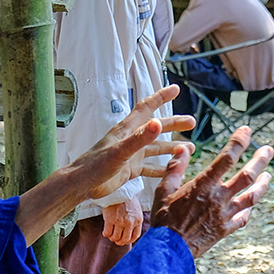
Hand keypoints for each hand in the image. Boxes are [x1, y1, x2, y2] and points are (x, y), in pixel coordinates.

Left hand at [14, 85, 193, 246]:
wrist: (81, 184)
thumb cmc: (96, 165)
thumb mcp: (120, 151)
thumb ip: (140, 138)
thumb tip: (158, 123)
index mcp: (128, 129)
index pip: (146, 107)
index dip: (161, 97)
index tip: (175, 88)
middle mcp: (131, 139)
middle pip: (156, 126)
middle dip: (174, 123)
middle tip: (192, 122)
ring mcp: (131, 154)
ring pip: (156, 147)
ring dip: (172, 147)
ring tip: (189, 149)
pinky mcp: (130, 169)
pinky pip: (150, 167)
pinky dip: (162, 168)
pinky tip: (173, 170)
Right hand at [102, 197, 142, 245]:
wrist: (119, 189)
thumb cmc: (127, 199)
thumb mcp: (136, 210)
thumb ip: (135, 221)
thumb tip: (130, 233)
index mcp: (138, 220)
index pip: (135, 236)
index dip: (129, 241)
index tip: (125, 240)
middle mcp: (130, 222)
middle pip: (125, 239)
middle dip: (120, 241)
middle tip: (116, 240)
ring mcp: (120, 222)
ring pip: (115, 237)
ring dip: (112, 238)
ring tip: (111, 235)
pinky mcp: (110, 220)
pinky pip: (107, 233)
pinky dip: (106, 234)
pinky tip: (105, 231)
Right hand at [151, 126, 272, 257]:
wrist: (168, 251)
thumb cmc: (163, 219)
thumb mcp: (163, 189)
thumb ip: (175, 167)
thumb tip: (183, 147)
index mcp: (203, 185)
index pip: (227, 158)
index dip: (239, 142)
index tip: (247, 130)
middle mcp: (218, 198)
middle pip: (247, 176)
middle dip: (260, 160)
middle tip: (268, 150)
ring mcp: (224, 215)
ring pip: (251, 197)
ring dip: (263, 185)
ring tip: (268, 176)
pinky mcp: (225, 230)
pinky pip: (243, 219)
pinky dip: (249, 210)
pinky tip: (251, 205)